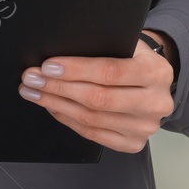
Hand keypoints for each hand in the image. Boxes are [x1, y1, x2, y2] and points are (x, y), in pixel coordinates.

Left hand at [16, 33, 175, 152]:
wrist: (155, 84)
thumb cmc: (134, 59)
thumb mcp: (128, 44)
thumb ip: (103, 46)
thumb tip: (60, 50)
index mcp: (156, 73)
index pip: (110, 72)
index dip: (76, 70)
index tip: (48, 66)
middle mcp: (155, 103)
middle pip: (98, 98)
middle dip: (58, 87)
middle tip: (31, 78)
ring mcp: (144, 127)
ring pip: (91, 118)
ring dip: (56, 104)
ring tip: (34, 92)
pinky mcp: (132, 143)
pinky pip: (92, 134)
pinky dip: (67, 119)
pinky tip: (52, 106)